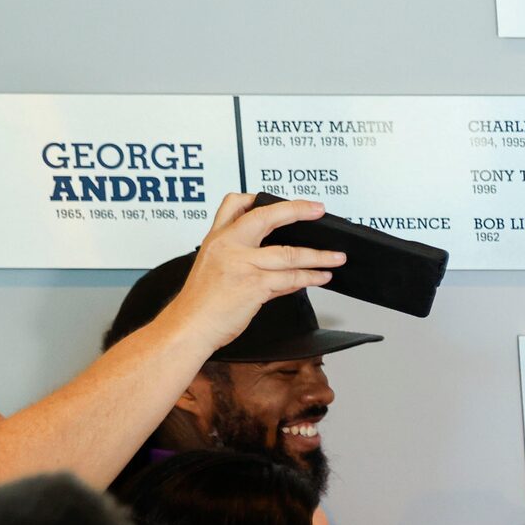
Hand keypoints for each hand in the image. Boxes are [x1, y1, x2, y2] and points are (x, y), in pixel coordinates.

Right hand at [161, 192, 342, 349]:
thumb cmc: (201, 302)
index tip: (282, 199)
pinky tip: (320, 277)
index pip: (235, 204)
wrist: (189, 326)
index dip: (260, 198)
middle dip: (297, 210)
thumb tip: (280, 260)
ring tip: (336, 257)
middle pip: (266, 217)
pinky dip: (309, 278)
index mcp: (216, 238)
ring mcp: (241, 264)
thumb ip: (244, 257)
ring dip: (318, 255)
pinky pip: (290, 278)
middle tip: (318, 210)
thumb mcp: (215, 267)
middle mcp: (228, 246)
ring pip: (289, 253)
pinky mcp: (253, 285)